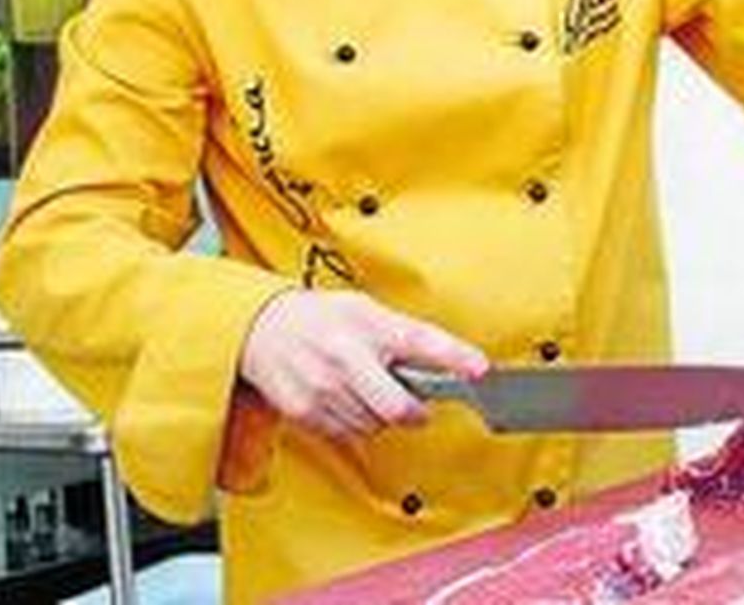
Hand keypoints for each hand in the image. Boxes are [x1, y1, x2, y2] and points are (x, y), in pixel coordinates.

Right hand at [239, 289, 487, 438]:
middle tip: (416, 404)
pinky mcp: (306, 411)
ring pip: (375, 425)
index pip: (421, 342)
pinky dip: (355, 421)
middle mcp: (347, 357)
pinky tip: (344, 397)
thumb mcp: (367, 310)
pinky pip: (348, 433)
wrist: (262, 328)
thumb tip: (449, 362)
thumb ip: (404, 335)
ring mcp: (324, 387)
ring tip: (365, 388)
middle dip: (414, 412)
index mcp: (369, 326)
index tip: (480, 369)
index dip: (455, 357)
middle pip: (397, 407)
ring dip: (381, 416)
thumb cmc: (323, 317)